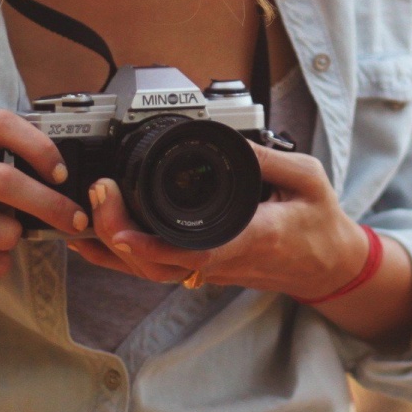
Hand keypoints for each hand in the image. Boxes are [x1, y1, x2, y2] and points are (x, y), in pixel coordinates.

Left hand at [68, 142, 369, 299]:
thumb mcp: (308, 179)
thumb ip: (269, 158)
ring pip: (150, 272)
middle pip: (158, 264)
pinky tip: (95, 240)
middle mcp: (224, 261)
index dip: (148, 244)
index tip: (117, 226)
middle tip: (99, 194)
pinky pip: (155, 269)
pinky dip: (121, 257)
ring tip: (82, 214)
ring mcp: (210, 271)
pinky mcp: (203, 270)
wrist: (328, 266)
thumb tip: (230, 139)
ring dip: (111, 249)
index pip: (192, 250)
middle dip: (117, 235)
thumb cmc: (320, 224)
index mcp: (251, 238)